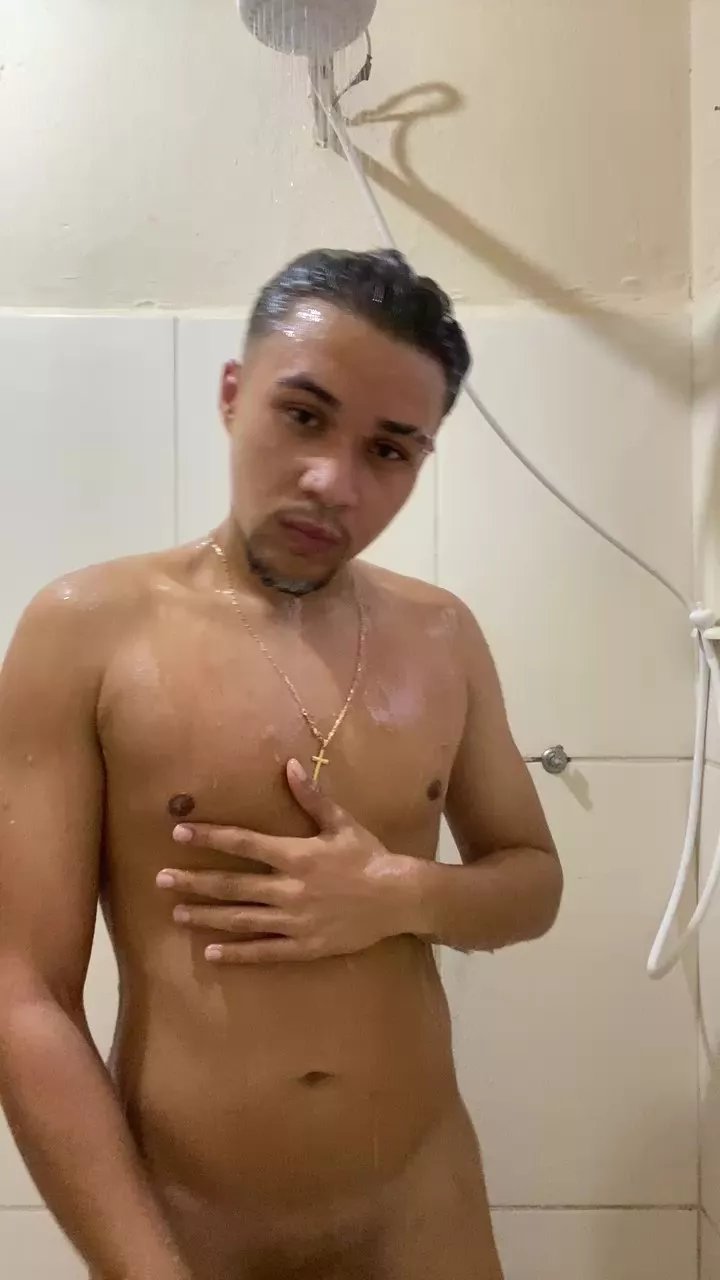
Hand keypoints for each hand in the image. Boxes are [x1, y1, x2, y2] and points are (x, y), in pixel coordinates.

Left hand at [156, 760, 420, 963]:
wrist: (398, 898)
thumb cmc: (368, 856)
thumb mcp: (340, 823)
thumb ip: (312, 796)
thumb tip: (290, 765)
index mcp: (296, 855)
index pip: (243, 843)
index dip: (210, 837)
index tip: (180, 832)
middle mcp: (289, 888)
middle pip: (232, 884)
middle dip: (194, 881)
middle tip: (161, 879)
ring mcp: (294, 920)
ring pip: (241, 919)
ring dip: (206, 916)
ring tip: (176, 914)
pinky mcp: (303, 945)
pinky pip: (264, 951)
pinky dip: (237, 953)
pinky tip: (212, 953)